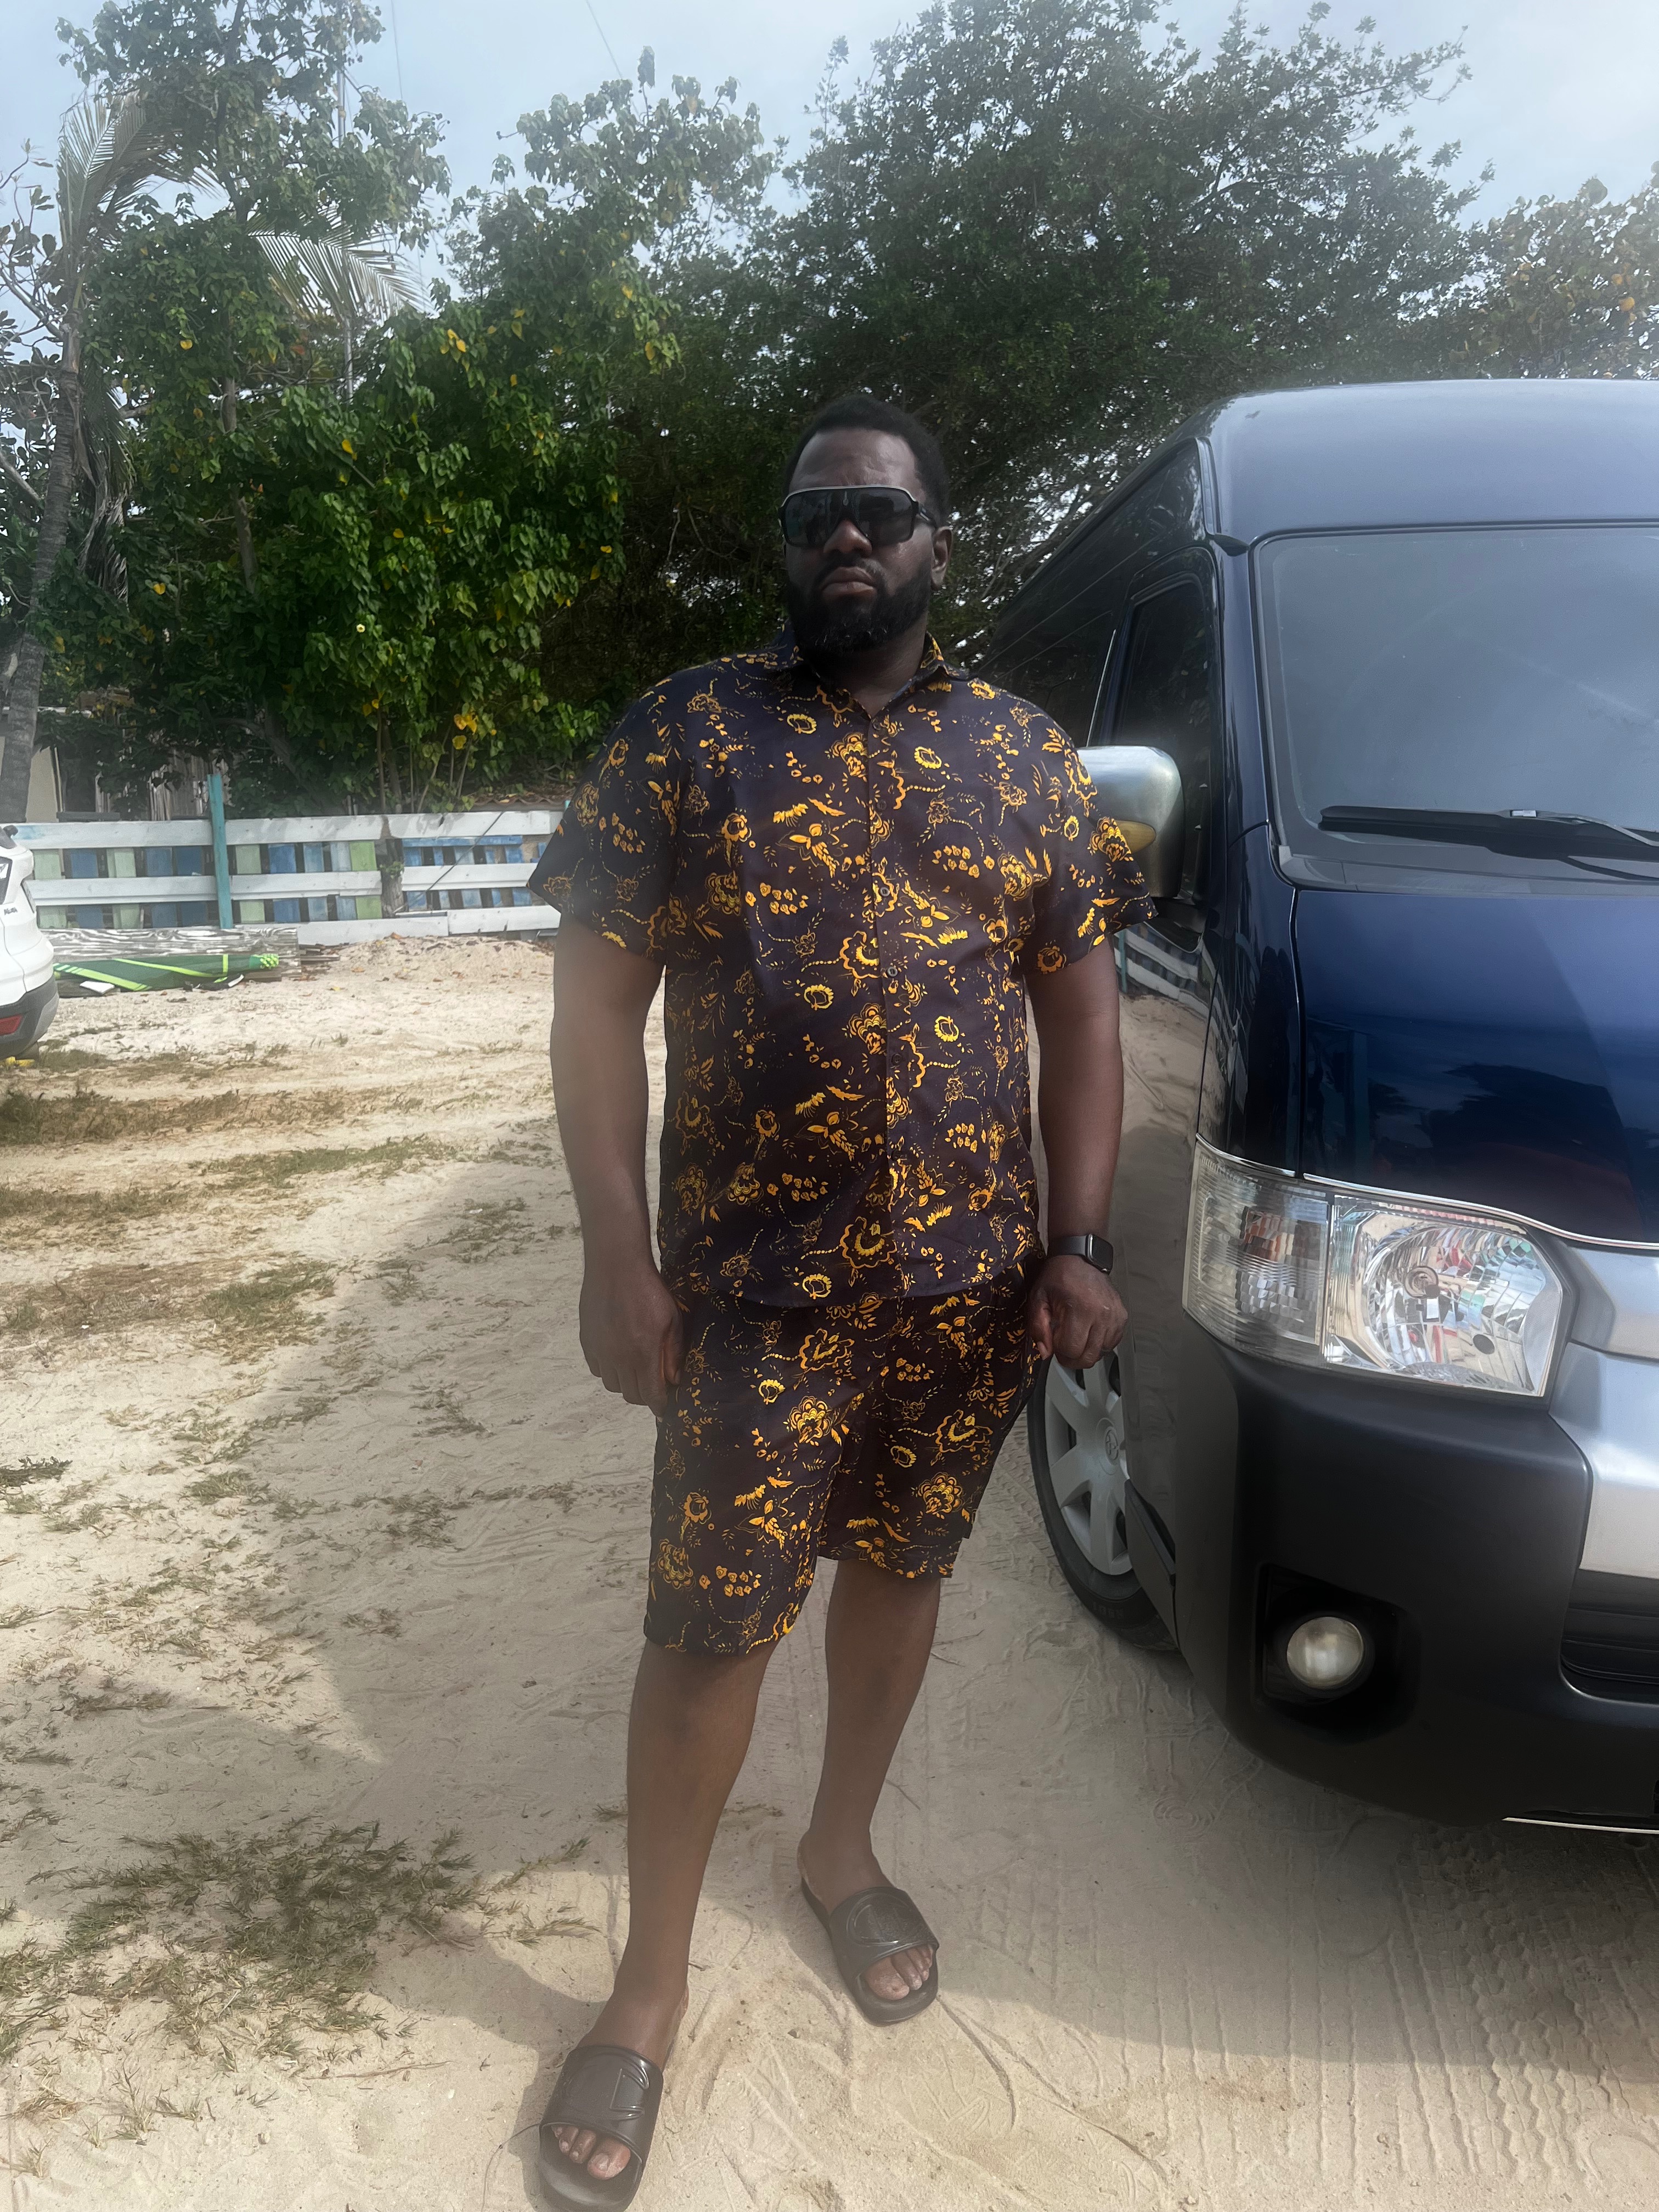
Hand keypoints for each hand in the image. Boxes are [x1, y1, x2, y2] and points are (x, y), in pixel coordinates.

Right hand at [579, 1251, 684, 1413]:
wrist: (615, 1267)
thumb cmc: (649, 1290)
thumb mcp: (672, 1320)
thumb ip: (673, 1353)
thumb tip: (673, 1379)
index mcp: (643, 1354)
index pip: (650, 1395)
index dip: (659, 1406)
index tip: (663, 1408)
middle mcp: (619, 1358)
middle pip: (631, 1394)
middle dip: (644, 1395)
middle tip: (653, 1385)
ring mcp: (600, 1351)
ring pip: (612, 1385)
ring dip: (626, 1383)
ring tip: (635, 1370)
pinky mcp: (587, 1342)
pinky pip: (597, 1370)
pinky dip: (608, 1370)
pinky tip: (618, 1357)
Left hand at [1026, 1253, 1127, 1369]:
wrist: (1080, 1258)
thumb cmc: (1058, 1277)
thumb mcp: (1038, 1298)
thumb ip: (1038, 1327)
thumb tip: (1045, 1352)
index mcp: (1080, 1309)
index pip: (1071, 1350)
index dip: (1059, 1352)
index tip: (1054, 1343)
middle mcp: (1101, 1314)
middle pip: (1089, 1357)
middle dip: (1072, 1358)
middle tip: (1064, 1347)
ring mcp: (1114, 1316)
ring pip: (1101, 1353)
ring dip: (1086, 1351)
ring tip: (1076, 1336)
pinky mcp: (1122, 1316)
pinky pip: (1112, 1343)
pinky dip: (1100, 1343)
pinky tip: (1089, 1332)